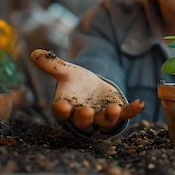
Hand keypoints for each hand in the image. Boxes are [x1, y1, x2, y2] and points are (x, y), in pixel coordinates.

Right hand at [30, 49, 144, 133]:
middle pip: (82, 120)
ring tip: (114, 110)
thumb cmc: (77, 84)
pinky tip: (140, 104)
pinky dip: (132, 110)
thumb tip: (34, 52)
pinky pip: (125, 114)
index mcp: (67, 106)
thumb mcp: (66, 72)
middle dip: (84, 117)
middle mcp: (82, 115)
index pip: (61, 110)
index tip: (60, 106)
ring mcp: (101, 116)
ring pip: (104, 122)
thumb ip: (52, 65)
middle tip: (86, 112)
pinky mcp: (117, 112)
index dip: (61, 109)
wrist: (94, 91)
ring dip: (109, 117)